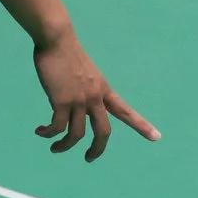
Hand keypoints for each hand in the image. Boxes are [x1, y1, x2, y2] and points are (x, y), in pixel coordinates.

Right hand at [33, 34, 159, 161]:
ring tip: (54, 148)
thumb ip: (84, 90)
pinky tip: (40, 132)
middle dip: (97, 149)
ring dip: (64, 146)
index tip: (156, 137)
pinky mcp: (61, 101)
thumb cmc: (66, 52)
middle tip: (89, 158)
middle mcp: (94, 98)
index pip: (126, 111)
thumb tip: (73, 104)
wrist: (56, 39)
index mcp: (103, 90)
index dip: (141, 126)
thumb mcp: (84, 73)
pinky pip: (57, 127)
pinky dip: (48, 133)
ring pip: (76, 134)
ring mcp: (79, 100)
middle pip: (103, 131)